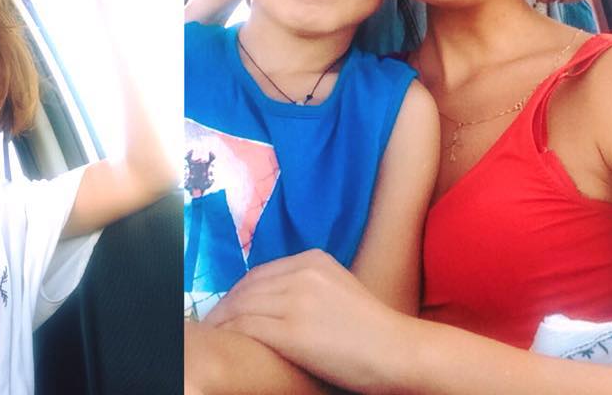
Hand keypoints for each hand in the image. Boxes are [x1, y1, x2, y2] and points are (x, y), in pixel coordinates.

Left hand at [206, 250, 408, 392]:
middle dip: (226, 306)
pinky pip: (250, 328)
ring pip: (244, 306)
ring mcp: (297, 300)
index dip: (239, 292)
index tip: (226, 309)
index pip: (261, 273)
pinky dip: (232, 335)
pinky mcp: (294, 331)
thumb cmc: (374, 331)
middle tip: (211, 323)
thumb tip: (277, 299)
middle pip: (248, 287)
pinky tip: (224, 345)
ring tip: (211, 336)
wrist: (400, 351)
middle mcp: (302, 273)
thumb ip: (309, 286)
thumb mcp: (339, 289)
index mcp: (313, 259)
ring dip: (223, 321)